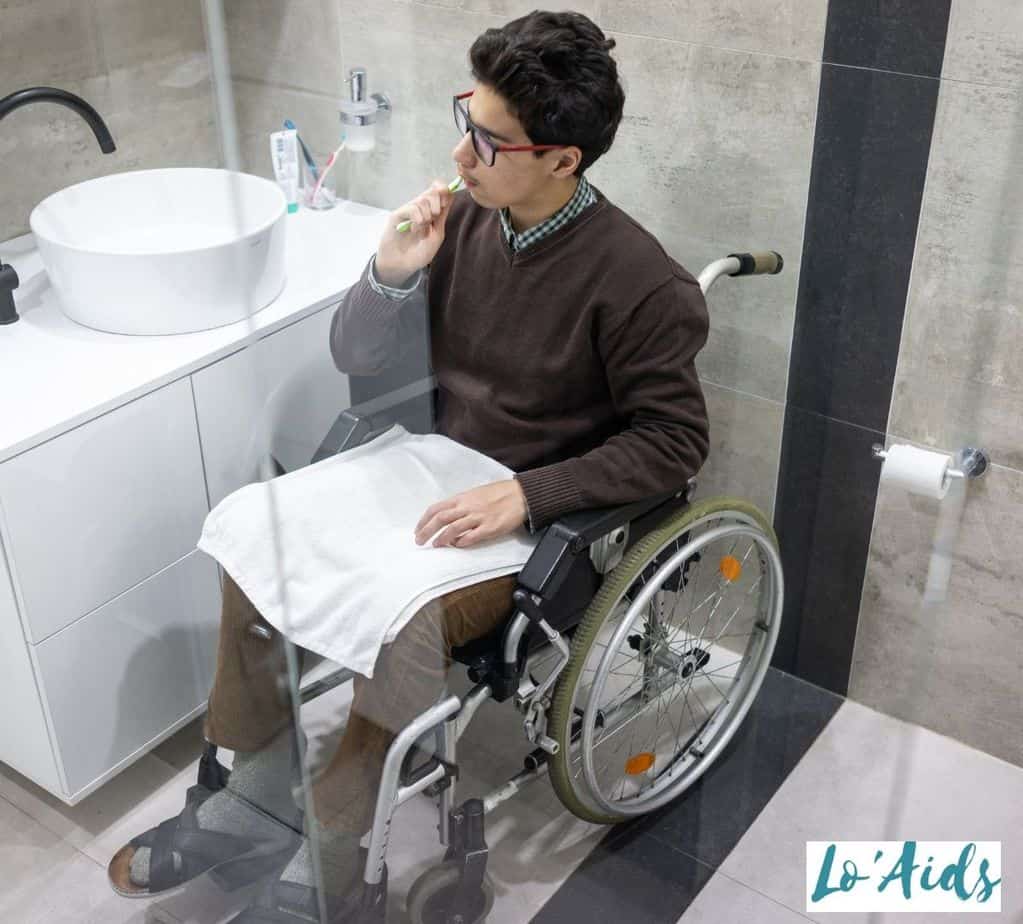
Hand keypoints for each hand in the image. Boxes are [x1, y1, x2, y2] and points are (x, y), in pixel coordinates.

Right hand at [376, 180, 456, 284]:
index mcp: (432, 211)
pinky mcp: (398, 214)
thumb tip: (451, 194)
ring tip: (420, 230)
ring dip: (427, 216)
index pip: (439, 190)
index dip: (445, 191)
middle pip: (433, 191)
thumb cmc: (420, 252)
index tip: (445, 203)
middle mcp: (420, 208)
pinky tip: (414, 229)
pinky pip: (412, 208)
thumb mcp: (437, 233)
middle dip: (437, 204)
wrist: (403, 264)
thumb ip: (442, 215)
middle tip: (434, 218)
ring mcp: (409, 210)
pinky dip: (417, 218)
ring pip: (423, 200)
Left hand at [414, 479, 528, 548]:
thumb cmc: (499, 493)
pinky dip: (462, 543)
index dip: (424, 520)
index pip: (436, 508)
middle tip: (419, 541)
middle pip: (441, 519)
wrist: (521, 494)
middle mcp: (468, 507)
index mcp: (462, 498)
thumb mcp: (475, 494)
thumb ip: (461, 505)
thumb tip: (447, 517)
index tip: (418, 529)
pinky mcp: (490, 527)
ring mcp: (479, 517)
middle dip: (427, 531)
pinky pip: (472, 537)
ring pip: (453, 528)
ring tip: (435, 545)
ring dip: (441, 538)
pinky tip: (457, 545)